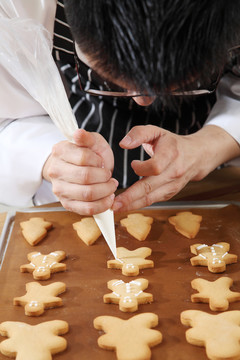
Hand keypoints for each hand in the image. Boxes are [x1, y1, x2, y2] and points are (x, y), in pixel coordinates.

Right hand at [43, 129, 117, 214]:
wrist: (78, 168)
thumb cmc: (88, 154)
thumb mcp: (91, 141)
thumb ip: (87, 138)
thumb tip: (78, 133)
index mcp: (60, 151)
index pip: (83, 157)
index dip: (97, 161)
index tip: (101, 162)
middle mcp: (55, 171)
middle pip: (85, 177)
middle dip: (104, 177)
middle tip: (109, 176)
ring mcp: (59, 189)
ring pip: (87, 194)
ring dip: (105, 191)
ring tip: (111, 186)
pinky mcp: (67, 204)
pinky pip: (87, 209)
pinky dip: (102, 205)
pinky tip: (109, 198)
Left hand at [112, 124, 239, 211]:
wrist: (197, 156)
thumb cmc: (172, 143)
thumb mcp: (157, 131)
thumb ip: (139, 133)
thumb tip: (123, 143)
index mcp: (171, 154)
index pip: (155, 166)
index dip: (141, 168)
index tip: (133, 163)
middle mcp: (173, 172)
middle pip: (150, 187)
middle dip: (131, 197)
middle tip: (114, 203)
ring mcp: (173, 185)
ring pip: (151, 198)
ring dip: (132, 205)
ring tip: (117, 208)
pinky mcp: (170, 194)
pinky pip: (153, 201)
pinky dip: (139, 204)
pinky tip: (126, 206)